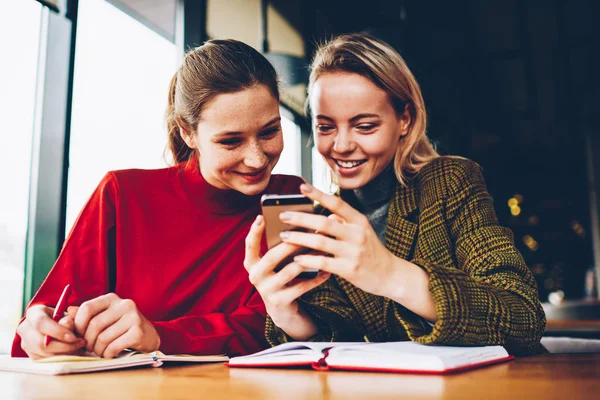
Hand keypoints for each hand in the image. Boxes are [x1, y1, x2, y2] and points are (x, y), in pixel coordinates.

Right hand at [17, 304, 85, 359]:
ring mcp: (26, 344)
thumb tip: (67, 326)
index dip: (57, 331)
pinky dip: (60, 359)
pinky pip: (45, 361)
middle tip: (80, 344)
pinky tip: (72, 353)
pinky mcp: (31, 356)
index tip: (73, 337)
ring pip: (43, 354)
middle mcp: (25, 329)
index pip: (41, 323)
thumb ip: (69, 318)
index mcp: (33, 313)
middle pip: (40, 343)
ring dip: (64, 354)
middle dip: (63, 346)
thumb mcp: (67, 314)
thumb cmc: (62, 318)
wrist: (53, 325)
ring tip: (79, 348)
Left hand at [72, 293, 159, 358]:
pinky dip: (108, 354)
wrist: (148, 336)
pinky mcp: (138, 332)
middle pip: (94, 325)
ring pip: (103, 338)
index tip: (79, 335)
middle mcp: (124, 304)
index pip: (86, 308)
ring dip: (97, 350)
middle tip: (89, 347)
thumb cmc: (121, 327)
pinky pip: (113, 347)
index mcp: (112, 298)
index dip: (78, 325)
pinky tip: (110, 353)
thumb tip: (68, 312)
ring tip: (100, 351)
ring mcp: (133, 317)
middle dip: (88, 341)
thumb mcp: (105, 317)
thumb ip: (87, 315)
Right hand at [244, 215, 329, 327]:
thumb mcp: (276, 264)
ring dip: (308, 259)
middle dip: (291, 244)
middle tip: (308, 231)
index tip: (261, 217)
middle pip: (272, 256)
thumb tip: (304, 224)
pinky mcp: (280, 302)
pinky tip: (327, 272)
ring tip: (323, 250)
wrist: (282, 310)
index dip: (254, 231)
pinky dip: (315, 279)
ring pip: (289, 271)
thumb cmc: (281, 277)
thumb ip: (282, 246)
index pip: (250, 245)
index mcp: (252, 264)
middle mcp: (255, 276)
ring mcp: (267, 290)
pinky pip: (301, 287)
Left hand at [278, 183, 398, 297]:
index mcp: (359, 221)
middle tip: (283, 215)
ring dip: (299, 238)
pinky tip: (297, 258)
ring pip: (320, 242)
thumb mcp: (361, 231)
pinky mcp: (349, 269)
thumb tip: (324, 214)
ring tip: (284, 236)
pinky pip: (323, 262)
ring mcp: (353, 252)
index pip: (337, 203)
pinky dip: (308, 259)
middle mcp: (357, 234)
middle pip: (324, 222)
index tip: (302, 187)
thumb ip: (343, 221)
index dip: (318, 194)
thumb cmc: (371, 251)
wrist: (389, 275)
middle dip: (300, 218)